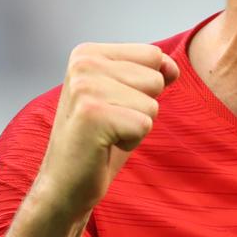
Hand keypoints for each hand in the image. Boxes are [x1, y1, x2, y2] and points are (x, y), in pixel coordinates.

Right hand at [33, 43, 179, 222]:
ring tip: (107, 134)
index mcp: (87, 52)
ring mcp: (85, 87)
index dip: (146, 87)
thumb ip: (147, 74)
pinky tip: (104, 146)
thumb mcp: (123, 97)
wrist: (65, 183)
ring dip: (136, 126)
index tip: (115, 105)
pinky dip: (131, 141)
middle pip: (155, 79)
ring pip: (152, 104)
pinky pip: (144, 124)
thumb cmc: (97, 141)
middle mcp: (83, 63)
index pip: (153, 55)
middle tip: (110, 124)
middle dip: (142, 108)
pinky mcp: (92, 114)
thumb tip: (172, 67)